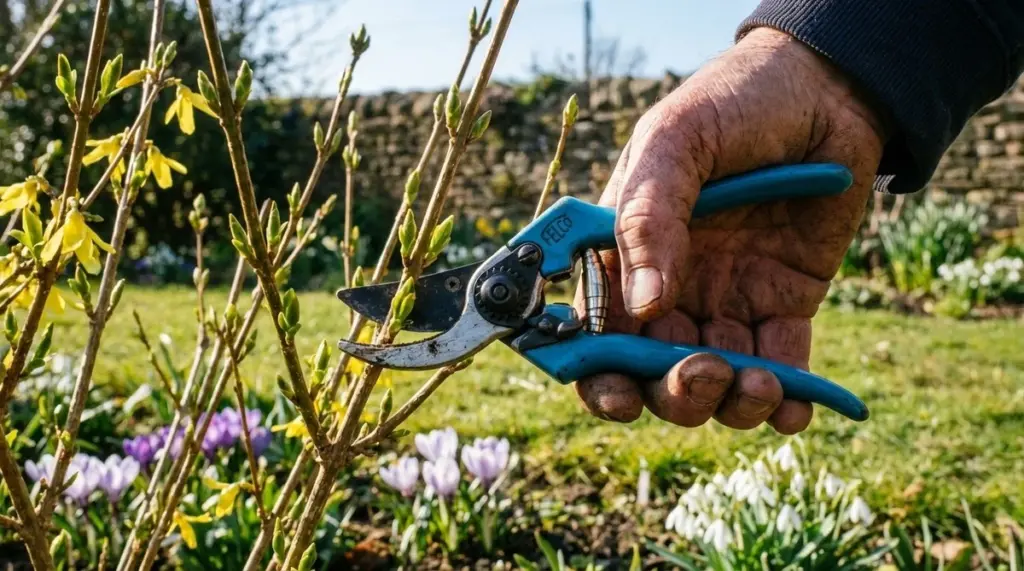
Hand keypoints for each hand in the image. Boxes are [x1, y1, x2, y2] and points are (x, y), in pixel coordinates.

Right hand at [573, 27, 886, 432]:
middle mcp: (671, 286)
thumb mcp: (677, 142)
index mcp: (626, 253)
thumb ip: (649, 218)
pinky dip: (788, 401)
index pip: (597, 331)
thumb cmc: (735, 103)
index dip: (600, 375)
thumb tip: (646, 306)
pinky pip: (782, 368)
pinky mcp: (785, 304)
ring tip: (760, 383)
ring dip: (732, 402)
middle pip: (655, 371)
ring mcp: (729, 299)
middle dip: (675, 392)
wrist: (827, 88)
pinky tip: (797, 405)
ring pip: (717, 382)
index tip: (622, 395)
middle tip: (705, 372)